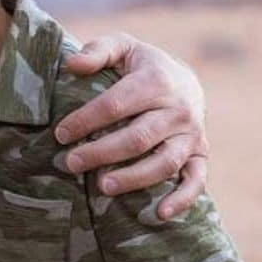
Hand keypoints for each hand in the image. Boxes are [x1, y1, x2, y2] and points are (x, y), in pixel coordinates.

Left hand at [58, 32, 208, 218]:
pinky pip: (196, 181)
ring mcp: (192, 135)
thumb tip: (71, 64)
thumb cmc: (143, 65)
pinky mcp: (200, 154)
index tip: (60, 133)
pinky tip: (159, 214)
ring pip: (165, 162)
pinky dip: (182, 200)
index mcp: (156, 81)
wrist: (185, 79)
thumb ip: (98, 51)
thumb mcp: (122, 47)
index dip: (86, 120)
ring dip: (134, 178)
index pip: (116, 104)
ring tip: (102, 187)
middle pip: (138, 137)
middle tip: (71, 163)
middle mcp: (179, 110)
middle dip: (102, 152)